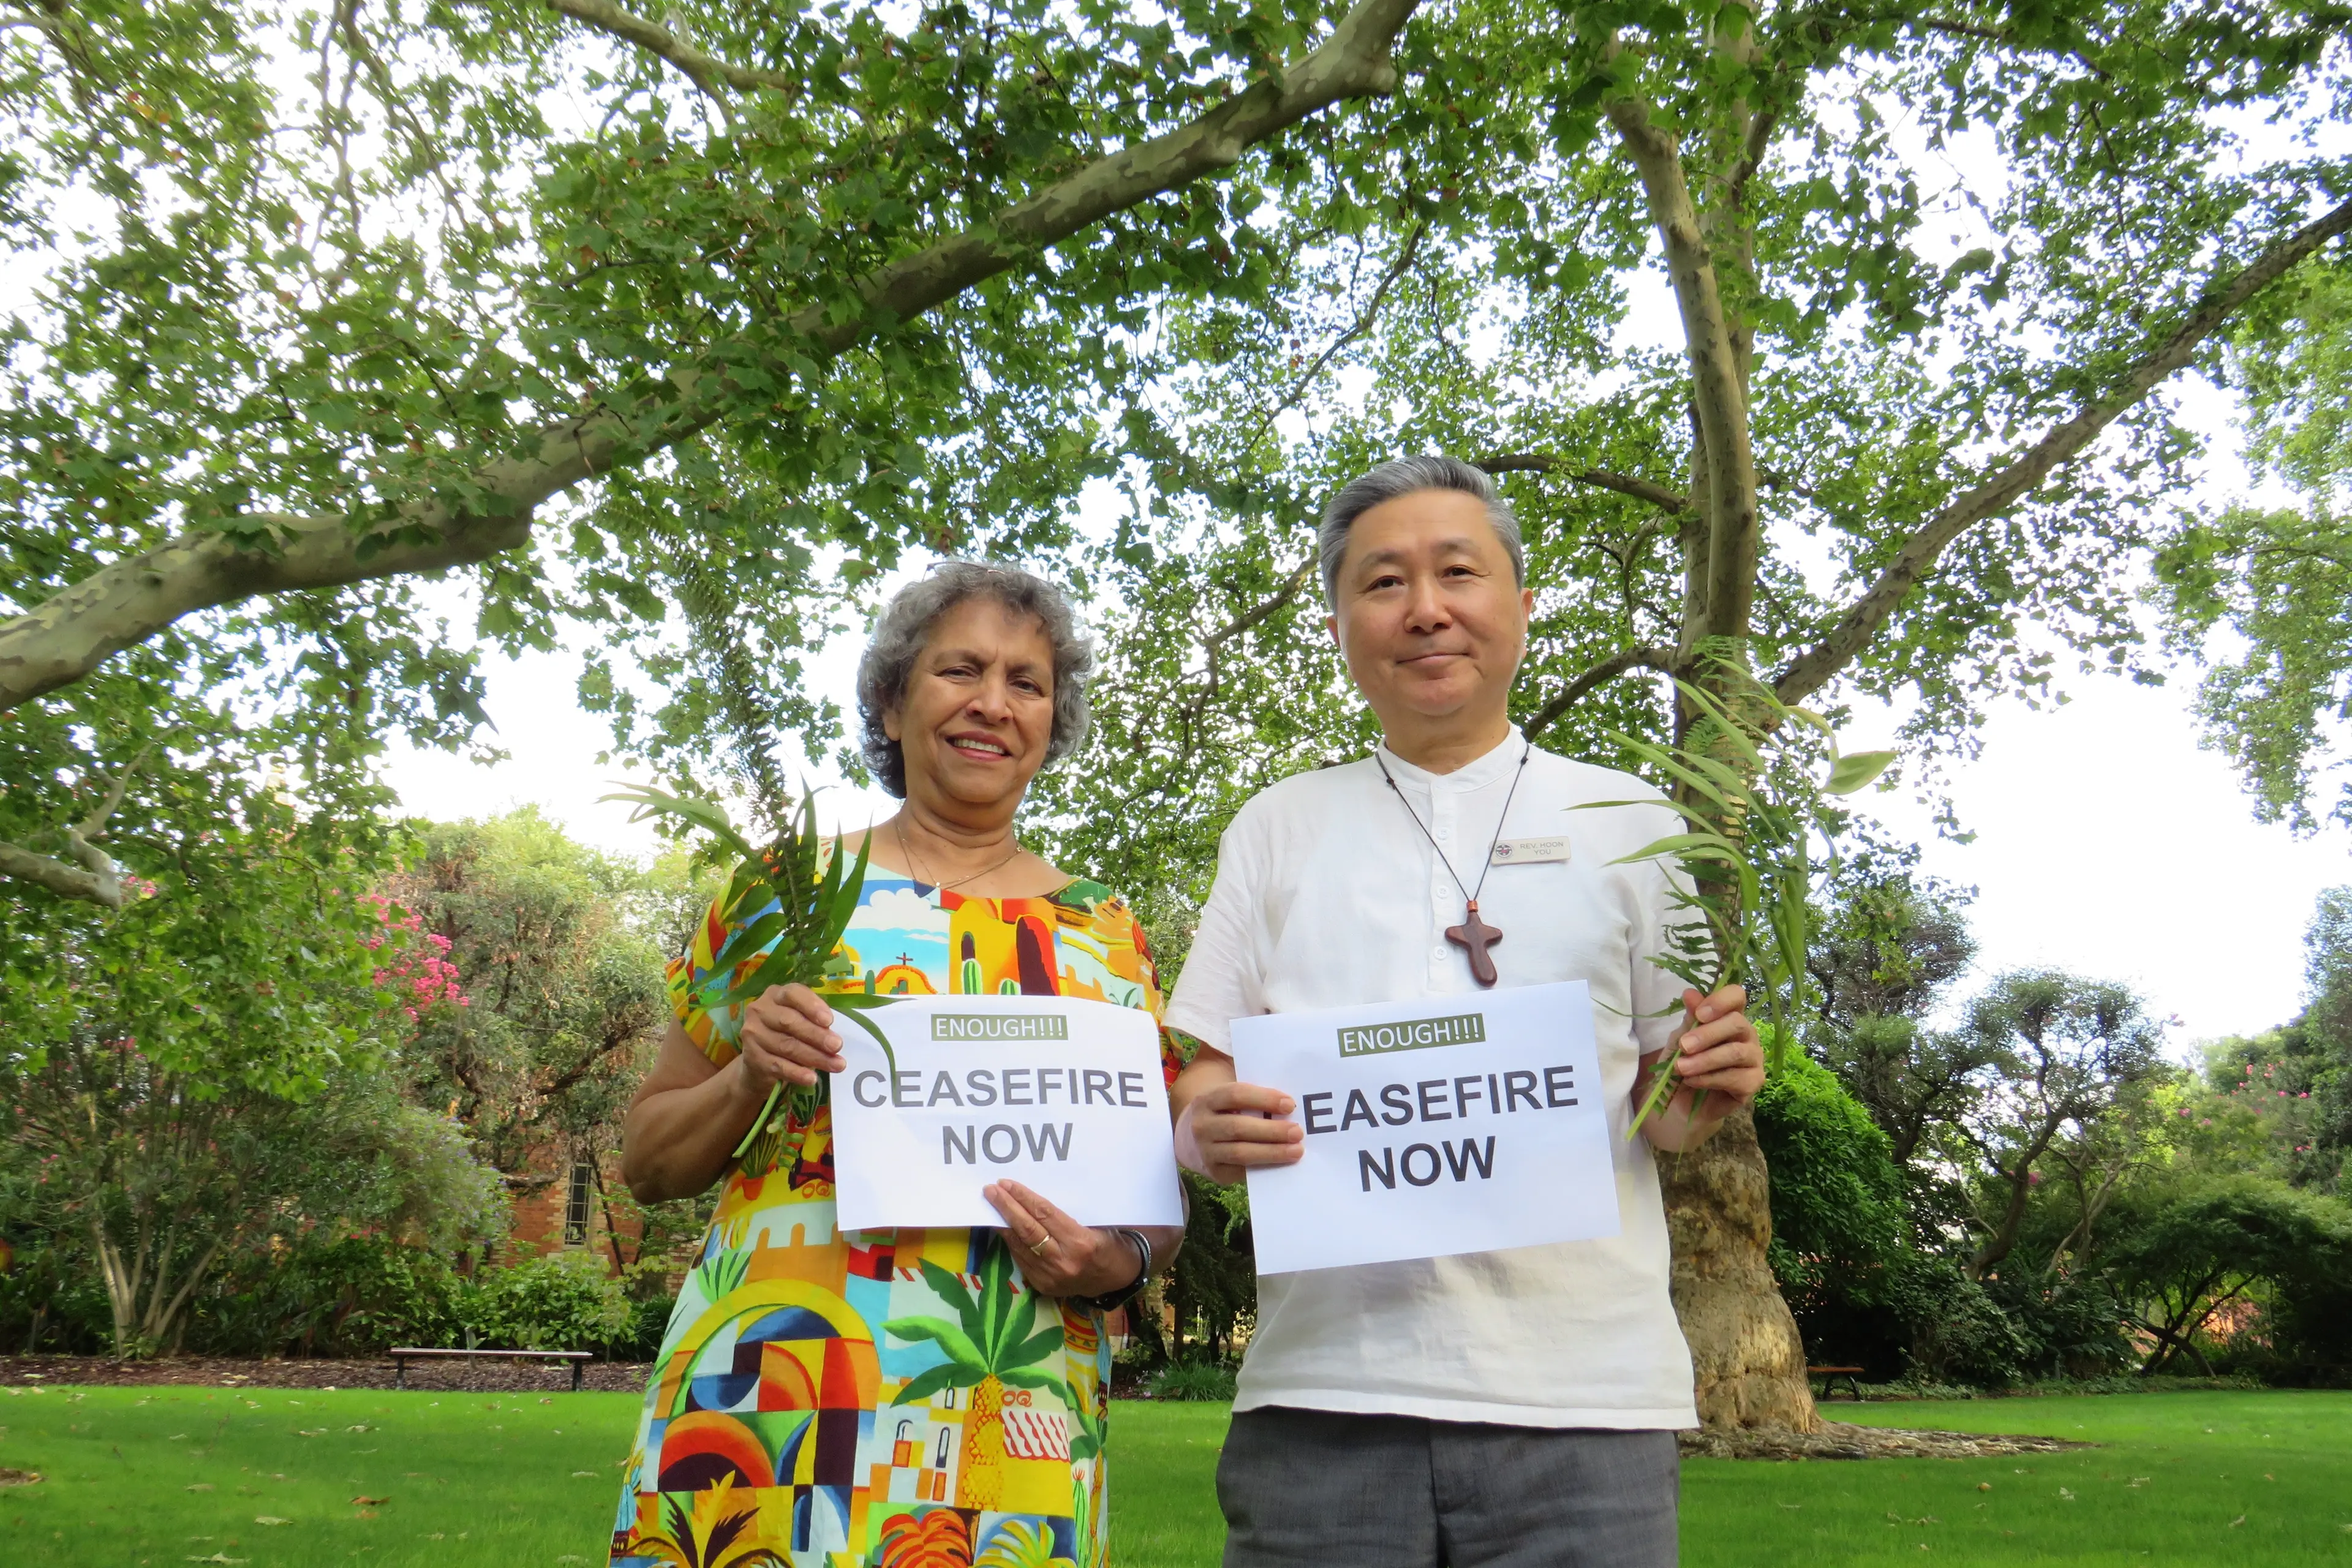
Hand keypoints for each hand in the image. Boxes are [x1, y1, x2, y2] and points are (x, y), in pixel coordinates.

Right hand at [736, 982, 843, 1093]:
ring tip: (836, 1065)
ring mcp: (753, 1035)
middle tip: (837, 1046)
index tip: (829, 1021)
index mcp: (775, 995)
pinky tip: (812, 1078)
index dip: (811, 1006)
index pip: (792, 994)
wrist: (760, 1062)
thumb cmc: (787, 1034)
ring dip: (814, 1057)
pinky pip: (778, 1066)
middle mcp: (760, 1011)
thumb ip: (814, 1021)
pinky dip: (797, 1073)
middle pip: (789, 1022)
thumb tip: (832, 1037)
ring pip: (786, 1046)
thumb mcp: (801, 1020)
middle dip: (816, 1035)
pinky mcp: (752, 1058)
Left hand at [984, 1180, 1140, 1298]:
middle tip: (990, 1191)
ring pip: (1020, 1246)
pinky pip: (1022, 1260)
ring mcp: (1051, 1277)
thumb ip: (1066, 1216)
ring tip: (991, 1206)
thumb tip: (1033, 1199)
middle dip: (1006, 1208)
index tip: (1007, 1184)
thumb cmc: (1111, 1244)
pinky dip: (1012, 1242)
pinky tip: (1005, 1228)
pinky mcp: (1044, 1286)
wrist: (1119, 1279)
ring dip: (1004, 1225)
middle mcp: (1063, 1261)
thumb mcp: (1096, 1224)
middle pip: (1027, 1230)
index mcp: (1080, 1242)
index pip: (1044, 1214)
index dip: (1023, 1198)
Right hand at [1176, 1082, 1302, 1185]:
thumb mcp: (1225, 1096)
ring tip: (1296, 1151)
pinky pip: (1241, 1170)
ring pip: (1240, 1153)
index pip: (1236, 1095)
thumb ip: (1249, 1092)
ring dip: (1271, 1152)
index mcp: (1207, 1100)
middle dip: (1272, 1130)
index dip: (1264, 1099)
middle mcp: (1202, 1126)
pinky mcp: (1214, 1171)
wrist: (1191, 1140)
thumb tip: (1285, 1098)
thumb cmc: (1223, 1113)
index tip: (1290, 1105)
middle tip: (1297, 1132)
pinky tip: (1281, 1163)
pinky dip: (1264, 1166)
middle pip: (1239, 1127)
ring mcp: (1206, 1151)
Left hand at [1671, 983, 1764, 1107]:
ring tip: (1681, 1068)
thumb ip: (1690, 1019)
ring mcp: (1754, 1059)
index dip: (1721, 1001)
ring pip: (1736, 1052)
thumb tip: (1690, 993)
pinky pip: (1736, 1078)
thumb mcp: (1679, 1040)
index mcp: (1729, 1017)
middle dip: (1707, 1034)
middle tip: (1684, 1046)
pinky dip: (1710, 1078)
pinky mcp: (1754, 1083)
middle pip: (1738, 1023)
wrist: (1678, 1103)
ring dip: (1705, 1059)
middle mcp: (1747, 1035)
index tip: (1700, 1014)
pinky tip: (1692, 1081)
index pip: (1737, 997)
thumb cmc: (1683, 1066)